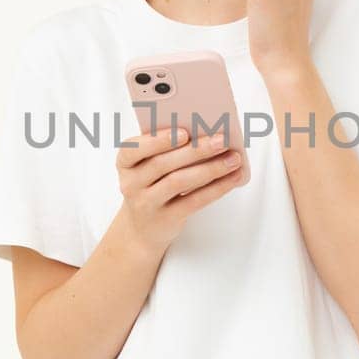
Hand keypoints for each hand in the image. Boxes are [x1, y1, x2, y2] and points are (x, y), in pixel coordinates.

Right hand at [114, 126, 248, 252]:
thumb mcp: (148, 165)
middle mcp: (131, 183)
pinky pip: (194, 201)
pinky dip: (216, 188)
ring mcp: (147, 203)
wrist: (142, 227)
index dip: (158, 140)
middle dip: (195, 150)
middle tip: (221, 140)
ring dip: (210, 168)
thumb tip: (206, 132)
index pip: (134, 148)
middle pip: (163, 163)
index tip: (184, 131)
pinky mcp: (166, 219)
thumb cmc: (151, 184)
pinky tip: (233, 177)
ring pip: (179, 182)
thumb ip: (167, 148)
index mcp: (125, 162)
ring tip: (233, 158)